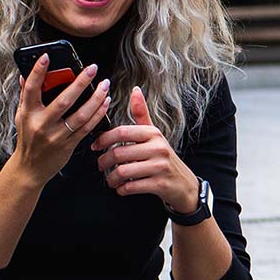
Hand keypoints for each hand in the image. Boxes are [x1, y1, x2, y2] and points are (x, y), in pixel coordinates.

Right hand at [13, 54, 110, 186]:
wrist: (30, 169)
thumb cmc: (27, 139)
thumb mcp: (21, 116)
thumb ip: (24, 95)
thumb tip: (24, 74)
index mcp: (28, 113)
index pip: (31, 88)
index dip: (38, 71)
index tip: (46, 56)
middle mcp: (41, 124)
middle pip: (63, 101)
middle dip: (80, 83)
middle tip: (92, 68)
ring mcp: (56, 136)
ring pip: (80, 115)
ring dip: (95, 99)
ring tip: (104, 85)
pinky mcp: (68, 145)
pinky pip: (86, 128)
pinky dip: (97, 114)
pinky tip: (104, 103)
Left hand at [92, 86, 197, 211]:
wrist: (184, 184)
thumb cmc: (163, 157)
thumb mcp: (154, 135)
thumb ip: (141, 114)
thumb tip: (135, 90)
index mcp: (153, 133)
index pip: (121, 132)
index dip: (103, 139)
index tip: (95, 146)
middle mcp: (158, 148)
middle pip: (118, 153)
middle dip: (103, 162)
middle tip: (100, 166)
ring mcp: (160, 167)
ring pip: (122, 172)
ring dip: (111, 178)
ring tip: (110, 179)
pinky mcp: (160, 185)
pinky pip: (131, 187)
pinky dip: (121, 189)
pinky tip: (121, 188)